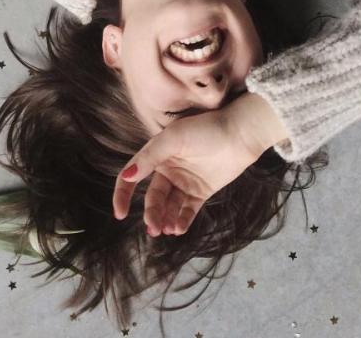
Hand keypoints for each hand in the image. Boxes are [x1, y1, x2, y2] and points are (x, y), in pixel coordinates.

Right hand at [112, 92, 283, 235]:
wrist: (239, 135)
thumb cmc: (205, 130)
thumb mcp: (173, 139)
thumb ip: (150, 157)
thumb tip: (126, 176)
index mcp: (156, 155)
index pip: (132, 177)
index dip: (123, 194)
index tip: (120, 214)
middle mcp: (168, 170)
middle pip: (153, 198)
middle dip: (151, 214)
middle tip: (154, 228)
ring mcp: (184, 182)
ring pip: (169, 207)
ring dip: (166, 220)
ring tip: (168, 230)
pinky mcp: (201, 192)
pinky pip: (187, 210)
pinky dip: (181, 221)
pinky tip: (179, 229)